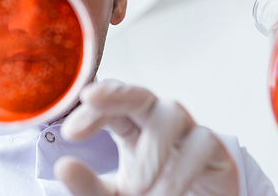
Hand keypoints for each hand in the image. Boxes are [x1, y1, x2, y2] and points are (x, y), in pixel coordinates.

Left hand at [55, 79, 238, 195]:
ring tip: (140, 186)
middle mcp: (156, 122)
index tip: (69, 132)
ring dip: (152, 148)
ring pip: (171, 112)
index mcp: (130, 128)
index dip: (91, 111)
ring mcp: (186, 131)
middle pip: (138, 93)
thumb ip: (89, 185)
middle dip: (115, 92)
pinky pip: (202, 141)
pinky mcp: (215, 148)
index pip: (109, 108)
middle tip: (90, 98)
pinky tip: (166, 193)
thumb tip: (62, 167)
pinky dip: (182, 169)